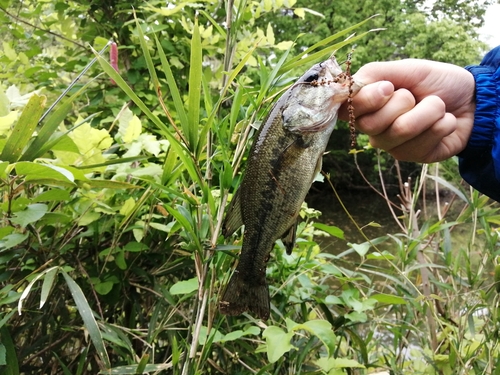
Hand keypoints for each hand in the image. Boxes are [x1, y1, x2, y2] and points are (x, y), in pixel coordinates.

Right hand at [339, 59, 475, 162]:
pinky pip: (423, 141)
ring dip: (429, 111)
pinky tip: (444, 122)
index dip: (366, 100)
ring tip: (436, 106)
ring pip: (401, 130)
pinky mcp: (414, 157)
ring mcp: (393, 146)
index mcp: (367, 106)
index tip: (388, 87)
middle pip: (372, 124)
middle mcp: (374, 130)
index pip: (346, 111)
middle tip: (415, 96)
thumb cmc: (436, 81)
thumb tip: (348, 86)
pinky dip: (442, 124)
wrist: (472, 98)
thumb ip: (374, 73)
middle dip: (403, 102)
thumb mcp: (405, 68)